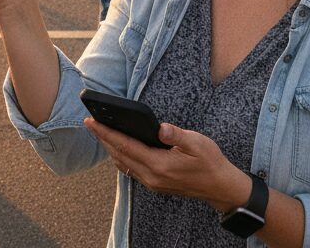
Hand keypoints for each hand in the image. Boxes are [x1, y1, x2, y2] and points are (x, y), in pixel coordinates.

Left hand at [85, 118, 248, 211]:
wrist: (220, 187)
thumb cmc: (210, 162)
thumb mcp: (197, 143)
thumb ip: (176, 135)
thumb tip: (159, 127)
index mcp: (159, 165)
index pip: (125, 146)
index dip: (106, 133)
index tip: (92, 121)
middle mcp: (152, 177)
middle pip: (119, 154)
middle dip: (103, 138)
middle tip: (89, 122)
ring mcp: (152, 183)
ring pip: (123, 163)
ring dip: (110, 147)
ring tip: (99, 131)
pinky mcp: (155, 184)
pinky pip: (131, 169)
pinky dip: (120, 157)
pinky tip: (117, 148)